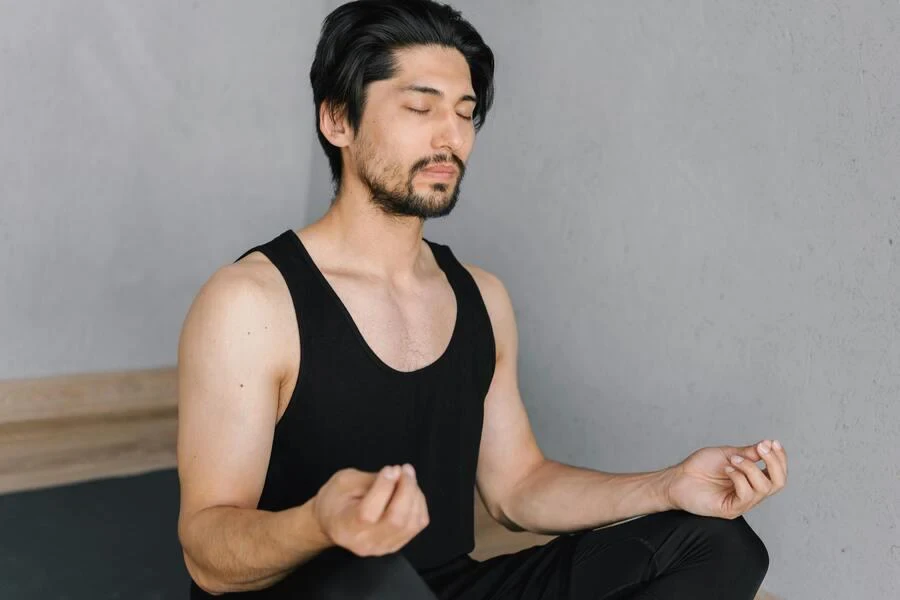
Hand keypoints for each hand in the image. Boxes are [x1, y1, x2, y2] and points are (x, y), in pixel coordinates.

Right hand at [312, 464, 429, 555]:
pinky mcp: (396, 544)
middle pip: (396, 520)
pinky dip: (419, 503)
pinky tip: (410, 491)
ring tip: (406, 477)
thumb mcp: (344, 481)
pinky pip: (417, 524)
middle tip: (404, 469)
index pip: (369, 513)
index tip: (390, 468)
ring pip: (411, 523)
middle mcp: (365, 542)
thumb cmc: (336, 500)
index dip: (384, 487)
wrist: (333, 522)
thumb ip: (370, 480)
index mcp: (346, 527)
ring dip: (414, 494)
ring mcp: (383, 547)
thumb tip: (396, 474)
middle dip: (406, 489)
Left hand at [664, 439, 787, 518]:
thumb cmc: (700, 467)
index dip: (780, 458)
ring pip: (763, 488)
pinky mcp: (731, 509)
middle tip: (762, 449)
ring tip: (733, 459)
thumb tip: (768, 445)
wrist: (678, 478)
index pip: (777, 473)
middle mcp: (751, 492)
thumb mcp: (728, 454)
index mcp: (752, 479)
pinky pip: (746, 495)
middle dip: (774, 463)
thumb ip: (748, 453)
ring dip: (750, 468)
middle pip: (779, 483)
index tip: (773, 442)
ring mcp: (742, 502)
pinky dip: (739, 478)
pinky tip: (727, 469)